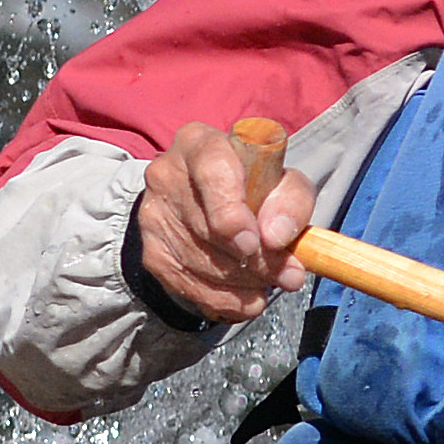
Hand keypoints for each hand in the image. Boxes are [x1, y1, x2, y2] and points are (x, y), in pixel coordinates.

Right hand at [133, 120, 316, 325]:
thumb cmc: (253, 186)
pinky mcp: (152, 252)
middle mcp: (167, 174)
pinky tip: (248, 299)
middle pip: (210, 228)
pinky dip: (226, 300)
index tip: (253, 243)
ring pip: (203, 263)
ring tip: (272, 282)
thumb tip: (276, 237)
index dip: (230, 211)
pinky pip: (190, 287)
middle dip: (256, 259)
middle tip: (288, 274)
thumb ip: (292, 201)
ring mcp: (154, 215)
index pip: (210, 170)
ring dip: (246, 283)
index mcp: (199, 143)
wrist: (207, 203)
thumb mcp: (283, 183)